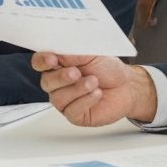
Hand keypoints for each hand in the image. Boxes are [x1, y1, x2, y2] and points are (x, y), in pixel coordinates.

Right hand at [31, 53, 156, 126]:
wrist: (126, 86)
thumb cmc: (108, 69)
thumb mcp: (91, 54)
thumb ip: (72, 53)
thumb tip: (58, 51)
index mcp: (59, 64)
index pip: (40, 62)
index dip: (42, 61)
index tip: (52, 59)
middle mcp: (58, 83)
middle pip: (46, 82)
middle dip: (61, 77)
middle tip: (76, 72)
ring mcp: (65, 100)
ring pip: (58, 98)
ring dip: (77, 89)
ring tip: (94, 82)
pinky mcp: (75, 115)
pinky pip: (72, 110)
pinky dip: (86, 100)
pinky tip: (96, 94)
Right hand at [135, 0, 166, 28]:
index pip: (143, 9)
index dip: (143, 20)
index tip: (144, 30)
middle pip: (141, 6)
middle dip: (142, 17)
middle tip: (145, 28)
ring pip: (143, 0)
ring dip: (145, 10)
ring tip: (149, 21)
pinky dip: (148, 2)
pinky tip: (153, 6)